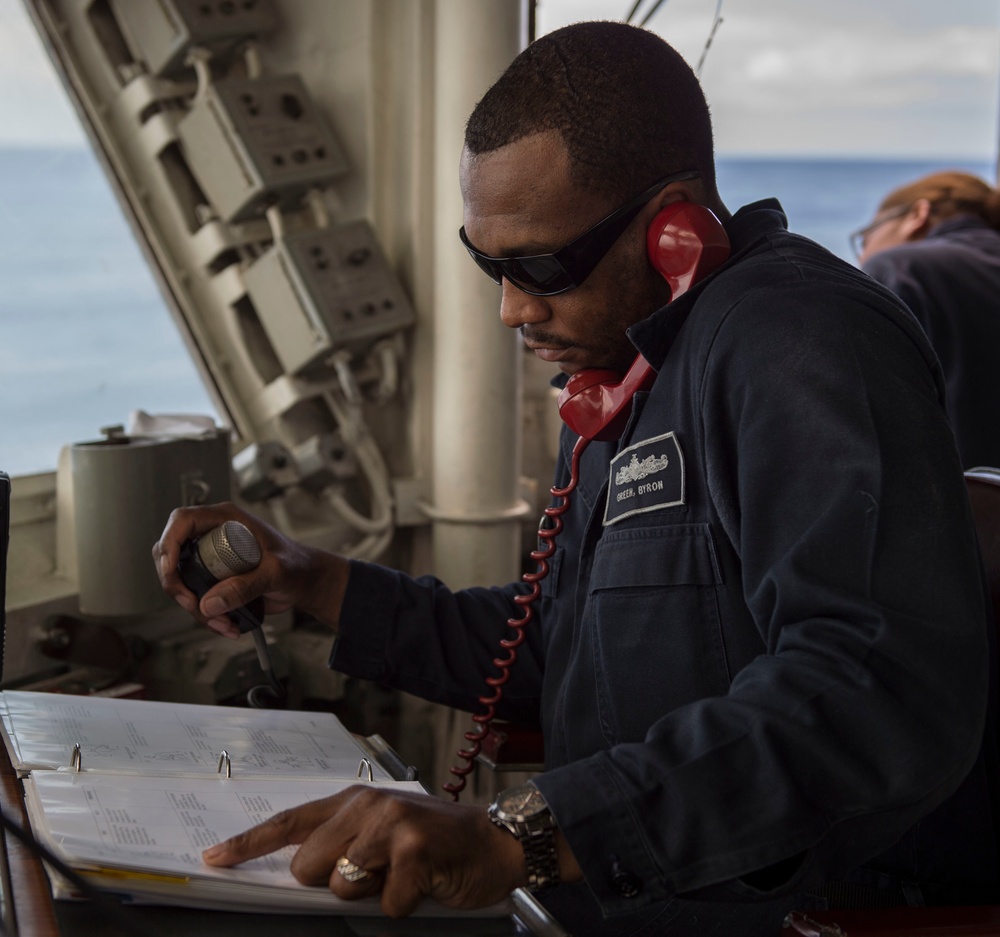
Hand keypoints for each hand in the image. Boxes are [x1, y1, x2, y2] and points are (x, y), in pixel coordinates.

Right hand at [152, 502, 349, 636]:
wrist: (307, 582)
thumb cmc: (298, 565)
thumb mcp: (276, 572)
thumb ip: (247, 586)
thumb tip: (210, 603)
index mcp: (226, 520)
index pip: (183, 521)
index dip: (169, 543)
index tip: (172, 572)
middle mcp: (213, 536)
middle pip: (171, 554)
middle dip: (178, 585)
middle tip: (195, 607)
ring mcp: (210, 558)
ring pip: (182, 581)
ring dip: (195, 608)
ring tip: (224, 624)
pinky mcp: (214, 579)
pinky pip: (196, 596)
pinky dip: (206, 615)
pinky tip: (227, 624)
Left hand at [202, 785, 526, 916]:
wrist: (494, 843)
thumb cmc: (435, 845)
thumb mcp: (384, 835)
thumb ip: (342, 846)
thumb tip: (299, 876)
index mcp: (354, 801)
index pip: (289, 822)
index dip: (247, 844)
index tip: (212, 859)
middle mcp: (368, 804)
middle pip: (307, 865)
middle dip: (332, 883)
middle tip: (375, 874)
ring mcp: (391, 822)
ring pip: (343, 885)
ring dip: (372, 894)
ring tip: (403, 875)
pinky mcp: (415, 847)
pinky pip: (386, 903)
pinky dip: (405, 906)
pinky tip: (425, 885)